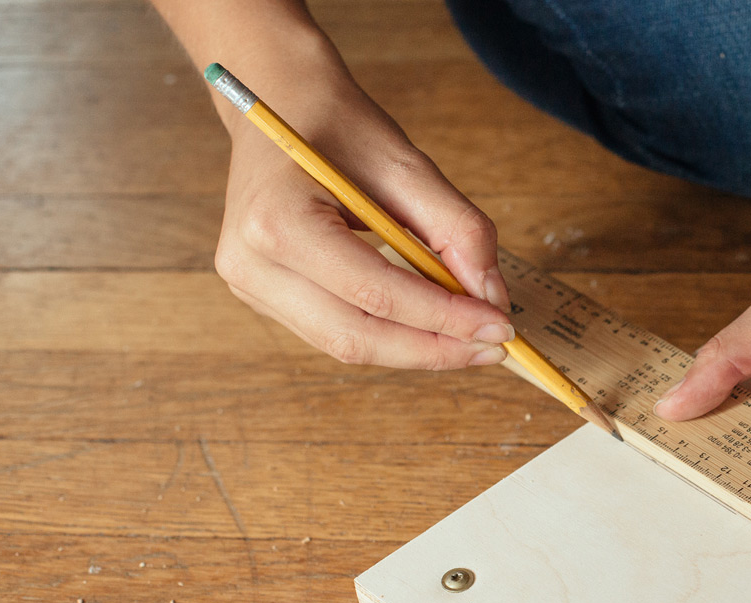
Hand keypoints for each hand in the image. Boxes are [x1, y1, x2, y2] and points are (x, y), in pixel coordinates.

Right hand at [214, 79, 513, 368]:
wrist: (280, 104)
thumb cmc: (339, 128)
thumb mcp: (408, 165)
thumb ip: (457, 230)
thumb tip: (492, 297)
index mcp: (277, 221)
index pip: (375, 293)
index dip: (445, 319)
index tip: (500, 327)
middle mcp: (251, 263)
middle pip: (356, 336)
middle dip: (434, 349)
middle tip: (493, 347)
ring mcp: (250, 285)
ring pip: (347, 345)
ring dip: (416, 350)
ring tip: (471, 342)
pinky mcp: (264, 296)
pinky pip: (336, 333)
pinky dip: (391, 337)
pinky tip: (432, 328)